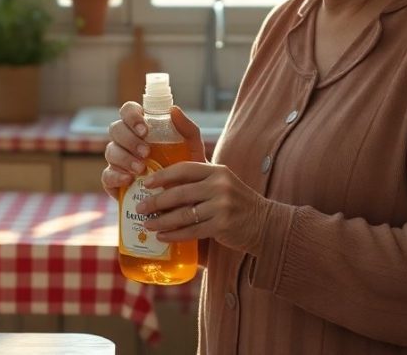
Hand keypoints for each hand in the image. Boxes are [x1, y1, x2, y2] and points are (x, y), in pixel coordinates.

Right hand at [101, 105, 206, 193]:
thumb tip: (173, 109)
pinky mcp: (114, 181)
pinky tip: (128, 180)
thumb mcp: (193, 149)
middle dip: (129, 139)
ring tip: (141, 169)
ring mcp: (118, 161)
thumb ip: (188, 129)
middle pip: (115, 129)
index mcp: (142, 128)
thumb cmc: (188, 170)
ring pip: (110, 151)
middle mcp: (127, 141)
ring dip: (124, 158)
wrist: (187, 200)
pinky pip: (107, 175)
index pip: (128, 111)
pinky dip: (116, 176)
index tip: (145, 130)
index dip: (131, 116)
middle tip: (146, 152)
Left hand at [133, 160, 267, 251]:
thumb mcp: (222, 184)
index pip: (184, 168)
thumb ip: (199, 182)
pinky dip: (174, 234)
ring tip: (148, 224)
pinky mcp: (223, 225)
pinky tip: (163, 236)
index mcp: (217, 171)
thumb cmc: (236, 204)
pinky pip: (192, 231)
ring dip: (162, 220)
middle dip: (156, 201)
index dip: (162, 175)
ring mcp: (222, 206)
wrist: (266, 224)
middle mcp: (220, 185)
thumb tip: (162, 188)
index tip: (146, 182)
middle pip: (179, 192)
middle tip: (140, 207)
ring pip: (183, 214)